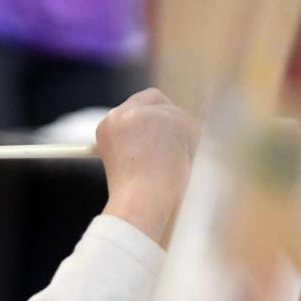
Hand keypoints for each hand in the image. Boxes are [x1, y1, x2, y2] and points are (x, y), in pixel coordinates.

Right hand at [96, 88, 197, 244]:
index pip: (135, 106)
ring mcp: (147, 113)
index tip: (163, 131)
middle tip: (182, 138)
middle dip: (170, 117)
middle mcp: (123, 113)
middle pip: (155, 98)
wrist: (139, 202)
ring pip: (177, 116)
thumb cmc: (135, 195)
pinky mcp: (170, 118)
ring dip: (181, 139)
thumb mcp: (128, 163)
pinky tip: (179, 164)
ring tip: (173, 167)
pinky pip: (191, 127)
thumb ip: (141, 141)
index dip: (152, 117)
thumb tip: (170, 136)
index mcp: (109, 124)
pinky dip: (191, 146)